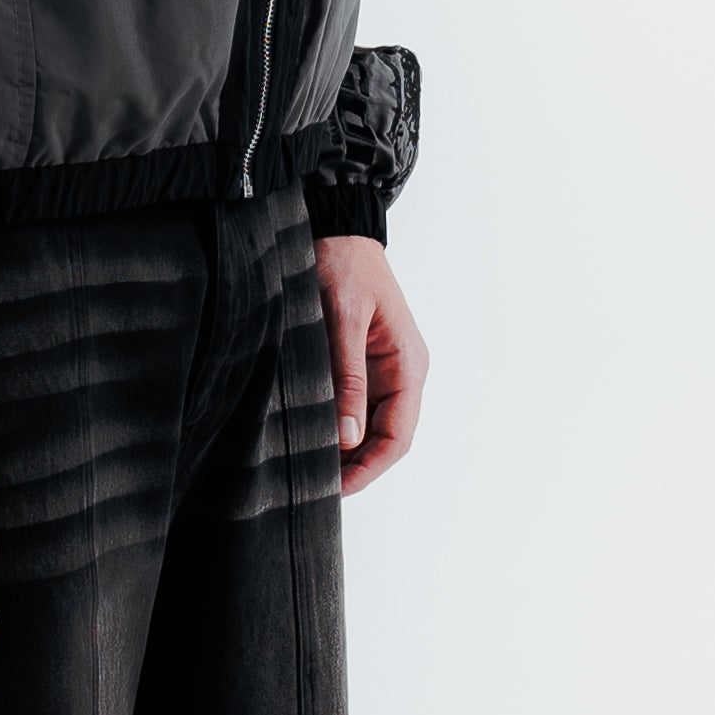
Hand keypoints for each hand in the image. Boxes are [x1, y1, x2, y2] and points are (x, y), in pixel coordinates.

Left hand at [315, 236, 426, 497]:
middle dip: (354, 465)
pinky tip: (308, 435)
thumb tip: (347, 437)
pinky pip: (353, 406)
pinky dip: (334, 425)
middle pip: (384, 438)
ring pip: (367, 426)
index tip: (335, 489)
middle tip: (312, 486)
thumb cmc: (341, 263)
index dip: (369, 469)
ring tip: (306, 467)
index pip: (397, 436)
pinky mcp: (360, 363)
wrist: (336, 225)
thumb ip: (346, 378)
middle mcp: (402, 372)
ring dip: (342, 449)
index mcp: (408, 365)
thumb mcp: (341, 319)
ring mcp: (383, 369)